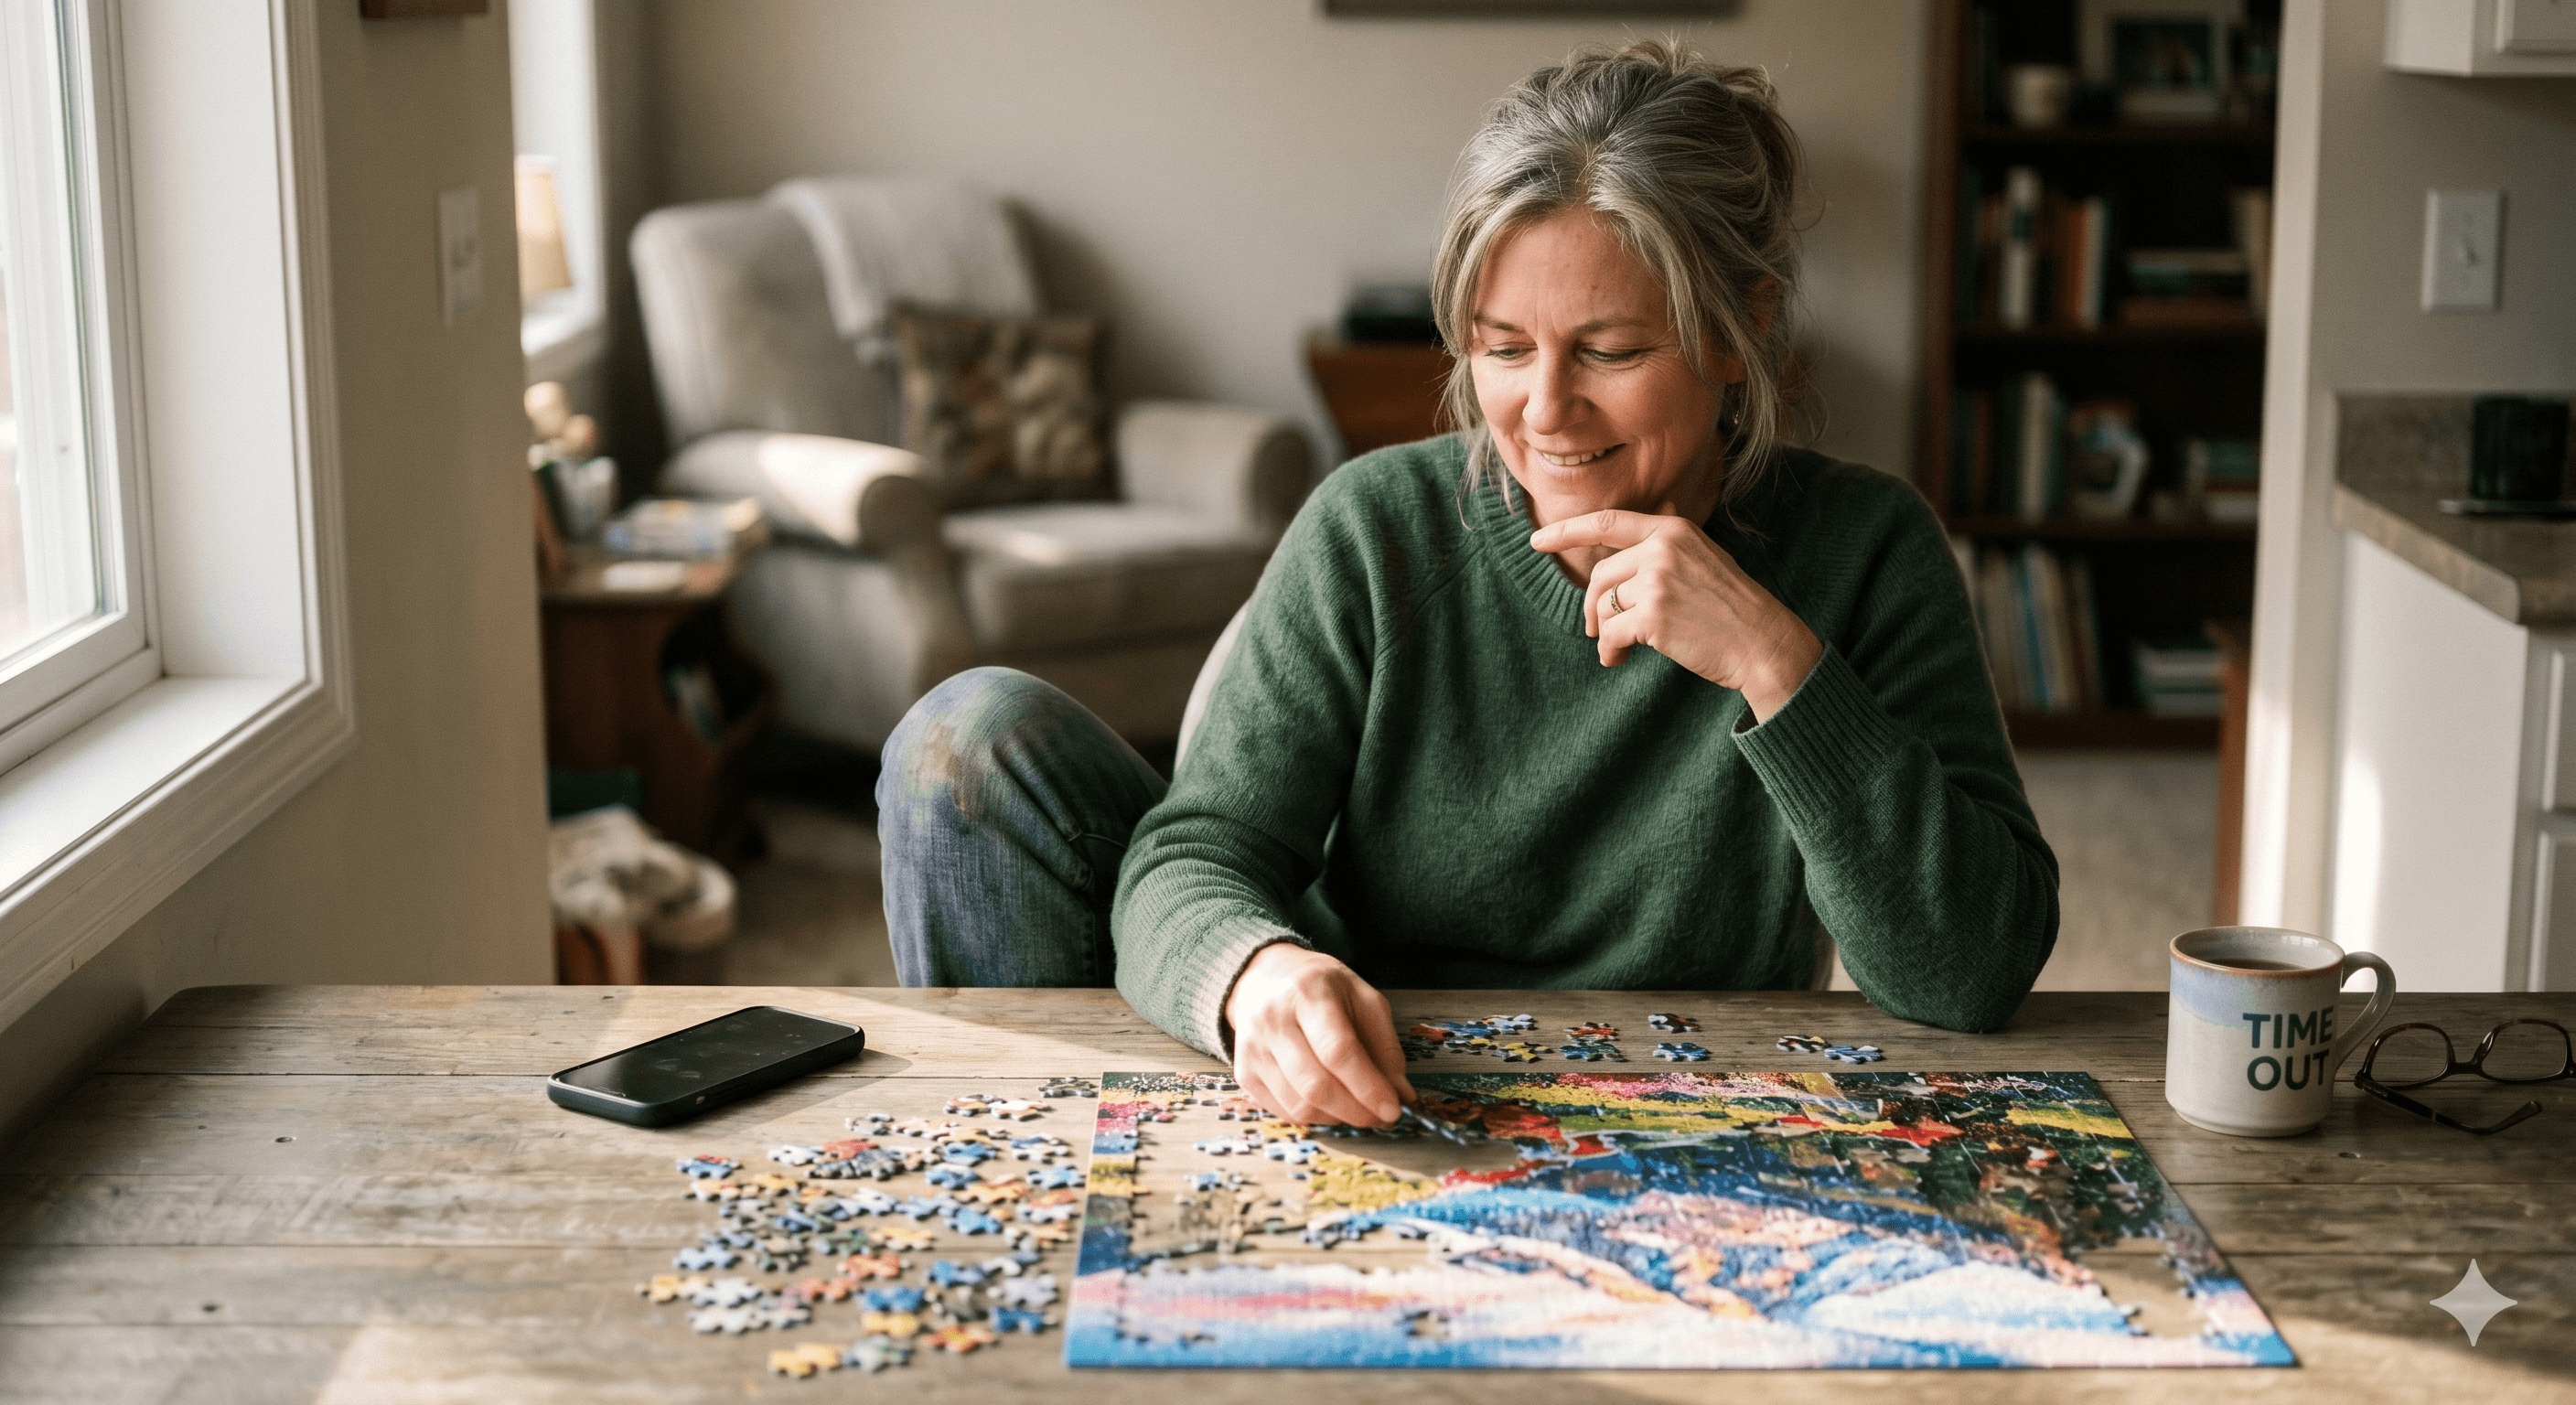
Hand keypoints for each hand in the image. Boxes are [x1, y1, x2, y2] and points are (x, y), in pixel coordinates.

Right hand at [1222, 942, 1412, 1126]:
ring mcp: (1253, 1049)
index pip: (1338, 1050)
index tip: (1393, 1109)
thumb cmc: (1318, 987)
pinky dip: (1315, 1117)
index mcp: (1308, 994)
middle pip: (1315, 1085)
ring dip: (1337, 1117)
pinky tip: (1331, 1105)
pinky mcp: (1244, 1073)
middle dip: (1356, 1111)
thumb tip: (1401, 1093)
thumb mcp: (1362, 997)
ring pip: (1299, 1105)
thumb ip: (1385, 1044)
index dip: (1368, 1086)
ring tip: (1358, 1109)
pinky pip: (1284, 1111)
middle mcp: (1273, 1021)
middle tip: (1380, 1118)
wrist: (1262, 977)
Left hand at [1528, 506, 1822, 720]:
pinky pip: (1610, 634)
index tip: (1537, 541)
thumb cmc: (1732, 606)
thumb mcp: (1706, 557)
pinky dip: (1609, 651)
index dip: (1567, 531)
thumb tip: (1661, 510)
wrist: (1762, 642)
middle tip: (1598, 631)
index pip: (1607, 523)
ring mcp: (1658, 581)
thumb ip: (1672, 540)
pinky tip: (1619, 660)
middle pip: (1600, 576)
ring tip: (1618, 650)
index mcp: (1672, 530)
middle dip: (1593, 608)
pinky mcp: (1653, 617)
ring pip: (1602, 607)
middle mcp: (1662, 549)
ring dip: (1603, 634)